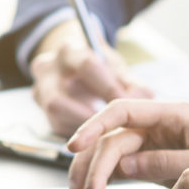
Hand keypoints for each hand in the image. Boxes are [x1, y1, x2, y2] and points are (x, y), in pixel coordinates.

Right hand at [29, 19, 151, 135]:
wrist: (73, 67)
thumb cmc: (99, 67)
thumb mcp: (115, 67)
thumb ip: (131, 82)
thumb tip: (147, 96)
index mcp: (68, 51)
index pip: (86, 66)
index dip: (108, 87)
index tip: (129, 103)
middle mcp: (46, 72)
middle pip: (60, 98)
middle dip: (90, 115)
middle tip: (116, 127)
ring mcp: (40, 94)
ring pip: (56, 116)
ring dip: (83, 126)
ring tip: (108, 133)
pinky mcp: (45, 116)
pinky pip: (60, 128)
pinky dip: (81, 136)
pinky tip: (99, 138)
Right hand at [65, 99, 188, 188]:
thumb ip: (169, 163)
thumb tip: (125, 167)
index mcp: (173, 114)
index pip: (122, 111)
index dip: (94, 126)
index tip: (74, 147)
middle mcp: (157, 125)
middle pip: (111, 140)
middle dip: (92, 169)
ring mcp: (152, 143)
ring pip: (109, 154)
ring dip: (92, 177)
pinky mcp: (150, 161)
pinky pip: (118, 168)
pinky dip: (104, 183)